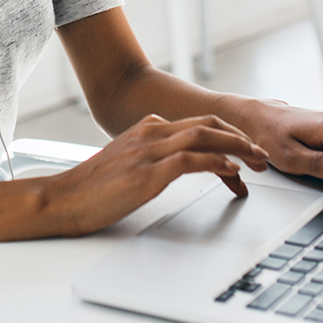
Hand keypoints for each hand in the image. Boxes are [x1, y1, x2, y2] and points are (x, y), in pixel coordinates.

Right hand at [39, 114, 270, 235]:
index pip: (197, 123)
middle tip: (261, 154)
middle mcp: (150, 133)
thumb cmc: (89, 190)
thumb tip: (174, 167)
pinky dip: (218, 163)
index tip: (244, 149)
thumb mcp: (124, 164)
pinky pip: (192, 160)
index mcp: (145, 129)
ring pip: (205, 136)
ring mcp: (149, 151)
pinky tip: (233, 172)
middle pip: (208, 123)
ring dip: (237, 147)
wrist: (61, 200)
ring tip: (257, 162)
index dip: (227, 134)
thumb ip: (148, 158)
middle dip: (240, 137)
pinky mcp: (148, 172)